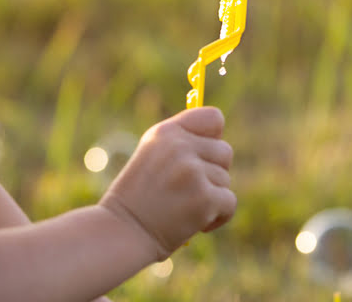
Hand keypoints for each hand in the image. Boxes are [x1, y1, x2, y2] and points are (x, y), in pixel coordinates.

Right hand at [98, 106, 235, 257]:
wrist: (121, 234)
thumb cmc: (137, 200)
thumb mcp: (152, 157)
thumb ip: (182, 143)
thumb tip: (219, 142)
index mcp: (166, 132)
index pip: (213, 118)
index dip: (213, 138)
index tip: (203, 156)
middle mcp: (180, 146)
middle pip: (224, 152)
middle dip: (213, 172)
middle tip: (189, 191)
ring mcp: (193, 171)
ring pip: (225, 180)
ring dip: (212, 197)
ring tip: (184, 208)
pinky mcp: (205, 197)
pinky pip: (229, 202)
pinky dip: (218, 217)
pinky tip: (196, 224)